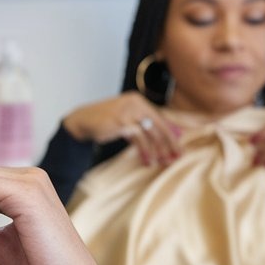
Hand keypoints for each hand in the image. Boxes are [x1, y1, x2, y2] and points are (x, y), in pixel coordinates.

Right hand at [63, 93, 182, 166]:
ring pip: (152, 133)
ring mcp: (129, 111)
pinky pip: (139, 139)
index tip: (182, 145)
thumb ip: (146, 125)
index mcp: (139, 101)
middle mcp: (136, 103)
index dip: (174, 131)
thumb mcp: (127, 121)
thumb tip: (169, 134)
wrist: (82, 121)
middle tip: (178, 157)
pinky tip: (148, 161)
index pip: (162, 117)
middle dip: (170, 143)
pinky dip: (145, 151)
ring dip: (159, 150)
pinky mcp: (122, 121)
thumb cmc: (106, 122)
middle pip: (160, 125)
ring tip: (164, 162)